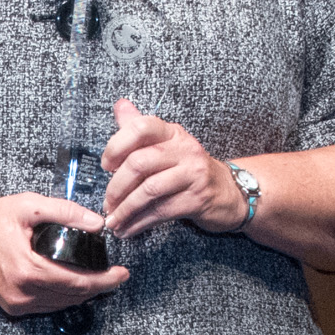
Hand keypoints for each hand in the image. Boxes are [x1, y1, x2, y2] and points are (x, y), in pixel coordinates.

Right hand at [0, 191, 129, 317]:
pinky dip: (63, 296)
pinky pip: (47, 305)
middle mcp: (23, 293)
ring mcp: (17, 303)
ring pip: (62, 305)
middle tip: (115, 275)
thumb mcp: (27, 206)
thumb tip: (96, 223)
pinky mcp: (11, 307)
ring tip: (98, 278)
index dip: (105, 280)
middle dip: (98, 287)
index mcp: (29, 270)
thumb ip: (65, 212)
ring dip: (82, 293)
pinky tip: (72, 283)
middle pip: (74, 297)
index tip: (122, 273)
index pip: (78, 282)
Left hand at [95, 97, 233, 238]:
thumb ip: (141, 127)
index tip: (106, 166)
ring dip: (125, 209)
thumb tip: (119, 105)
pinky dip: (139, 223)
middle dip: (116, 187)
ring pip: (149, 190)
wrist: (228, 192)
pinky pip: (161, 211)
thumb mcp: (168, 144)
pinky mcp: (197, 199)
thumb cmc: (189, 169)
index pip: (141, 127)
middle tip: (107, 203)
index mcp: (172, 133)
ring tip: (114, 220)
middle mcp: (184, 148)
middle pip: (139, 163)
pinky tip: (128, 230)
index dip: (116, 146)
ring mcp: (193, 174)